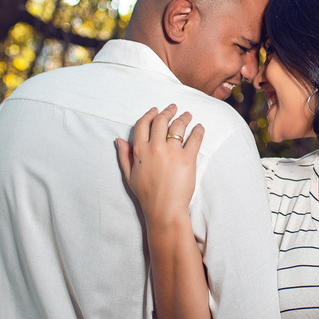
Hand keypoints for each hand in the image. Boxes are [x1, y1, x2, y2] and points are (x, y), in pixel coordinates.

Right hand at [115, 105, 203, 226]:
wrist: (164, 209)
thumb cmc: (146, 195)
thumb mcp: (129, 175)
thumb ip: (124, 156)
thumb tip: (119, 140)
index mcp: (140, 150)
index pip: (143, 124)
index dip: (150, 114)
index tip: (155, 110)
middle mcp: (155, 148)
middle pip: (161, 121)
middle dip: (168, 111)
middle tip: (174, 108)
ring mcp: (172, 152)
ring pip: (178, 126)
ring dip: (184, 117)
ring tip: (188, 115)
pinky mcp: (187, 159)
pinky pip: (195, 139)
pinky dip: (198, 131)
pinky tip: (199, 127)